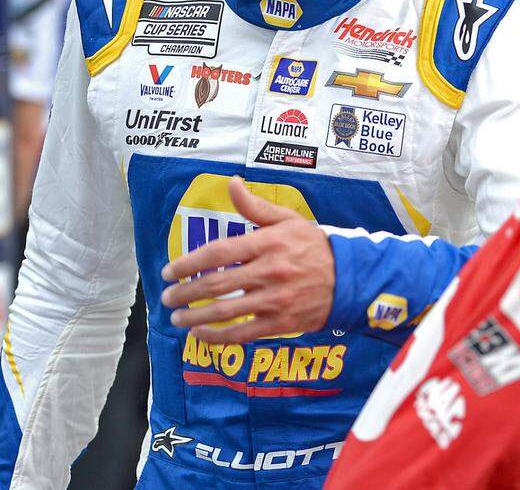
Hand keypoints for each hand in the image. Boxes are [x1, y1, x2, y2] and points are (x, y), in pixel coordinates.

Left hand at [160, 176, 333, 343]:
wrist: (351, 278)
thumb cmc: (315, 246)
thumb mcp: (288, 219)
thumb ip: (255, 206)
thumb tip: (232, 183)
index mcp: (268, 243)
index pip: (218, 253)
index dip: (188, 263)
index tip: (169, 271)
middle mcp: (269, 271)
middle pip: (216, 284)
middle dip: (185, 293)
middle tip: (168, 297)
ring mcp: (275, 300)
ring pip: (225, 312)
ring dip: (195, 318)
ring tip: (177, 319)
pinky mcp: (282, 323)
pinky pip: (242, 333)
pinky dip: (217, 336)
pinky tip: (201, 335)